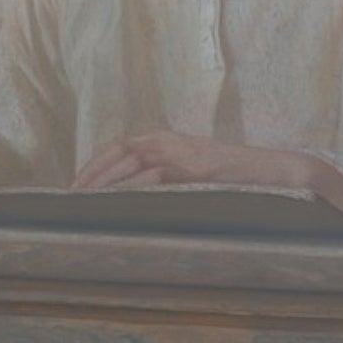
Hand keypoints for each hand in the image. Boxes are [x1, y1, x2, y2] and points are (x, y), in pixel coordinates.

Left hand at [73, 132, 312, 193]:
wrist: (269, 170)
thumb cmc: (229, 177)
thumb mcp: (189, 172)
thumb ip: (161, 178)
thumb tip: (129, 198)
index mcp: (164, 139)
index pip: (118, 147)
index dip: (94, 166)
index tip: (75, 186)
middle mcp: (168, 141)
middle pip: (118, 153)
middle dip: (92, 176)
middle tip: (73, 200)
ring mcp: (181, 153)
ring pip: (132, 163)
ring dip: (107, 184)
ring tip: (89, 203)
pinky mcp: (194, 168)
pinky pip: (156, 177)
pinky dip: (134, 189)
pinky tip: (120, 204)